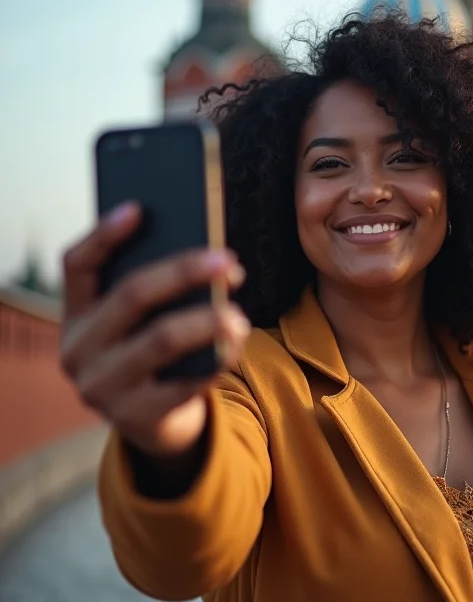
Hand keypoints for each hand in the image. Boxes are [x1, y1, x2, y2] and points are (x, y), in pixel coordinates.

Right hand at [60, 202, 250, 457]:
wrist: (156, 420)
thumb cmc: (155, 351)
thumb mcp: (142, 321)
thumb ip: (156, 289)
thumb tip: (208, 254)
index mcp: (78, 314)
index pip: (77, 265)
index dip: (105, 234)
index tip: (139, 207)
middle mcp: (80, 349)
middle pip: (132, 294)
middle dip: (185, 272)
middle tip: (228, 262)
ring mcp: (104, 387)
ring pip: (162, 339)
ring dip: (209, 320)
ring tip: (240, 314)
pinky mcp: (137, 417)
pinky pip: (186, 380)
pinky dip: (218, 357)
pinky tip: (236, 343)